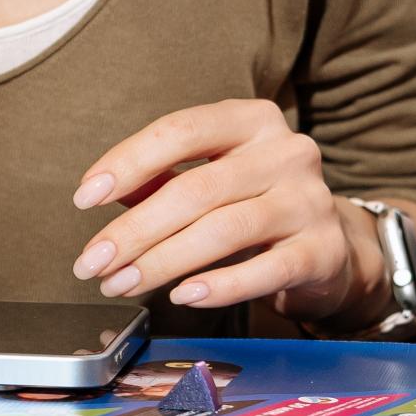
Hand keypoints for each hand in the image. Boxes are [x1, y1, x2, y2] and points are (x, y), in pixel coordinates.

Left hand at [70, 100, 385, 322]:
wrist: (331, 249)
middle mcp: (286, 152)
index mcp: (251, 120)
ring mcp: (310, 201)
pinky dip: (220, 285)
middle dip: (134, 230)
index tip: (85, 198)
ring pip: (224, 230)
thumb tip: (101, 193)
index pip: (180, 131)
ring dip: (163, 262)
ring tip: (123, 283)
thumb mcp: (209, 179)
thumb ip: (158, 180)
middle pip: (195, 189)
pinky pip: (266, 270)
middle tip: (92, 262)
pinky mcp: (323, 250)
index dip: (127, 163)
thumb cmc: (253, 205)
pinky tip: (183, 295)